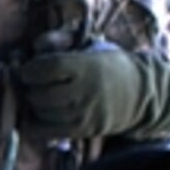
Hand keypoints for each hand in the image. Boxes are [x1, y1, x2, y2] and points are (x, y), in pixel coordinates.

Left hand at [18, 41, 169, 139]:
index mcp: (86, 66)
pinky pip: (46, 131)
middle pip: (40, 93)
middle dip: (30, 87)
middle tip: (33, 82)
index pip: (46, 68)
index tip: (29, 68)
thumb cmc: (109, 65)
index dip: (30, 69)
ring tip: (41, 95)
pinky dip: (36, 123)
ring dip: (34, 104)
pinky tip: (41, 113)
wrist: (140, 94)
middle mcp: (85, 91)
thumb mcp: (90, 45)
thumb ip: (61, 39)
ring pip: (42, 112)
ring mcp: (84, 113)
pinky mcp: (84, 130)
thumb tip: (35, 44)